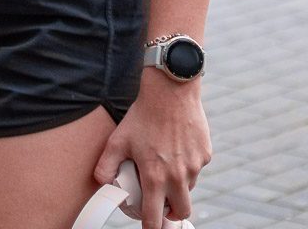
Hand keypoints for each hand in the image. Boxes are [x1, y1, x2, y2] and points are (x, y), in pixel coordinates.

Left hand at [92, 78, 211, 228]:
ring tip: (165, 166)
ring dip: (179, 187)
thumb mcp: (117, 140)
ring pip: (189, 189)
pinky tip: (176, 148)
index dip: (150, 227)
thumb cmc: (142, 116)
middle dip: (171, 213)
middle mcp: (178, 176)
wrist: (170, 92)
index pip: (154, 217)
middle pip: (181, 212)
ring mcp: (195, 166)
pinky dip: (188, 167)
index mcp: (155, 177)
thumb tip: (101, 184)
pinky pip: (197, 169)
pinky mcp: (206, 155)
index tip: (149, 227)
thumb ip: (106, 166)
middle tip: (162, 204)